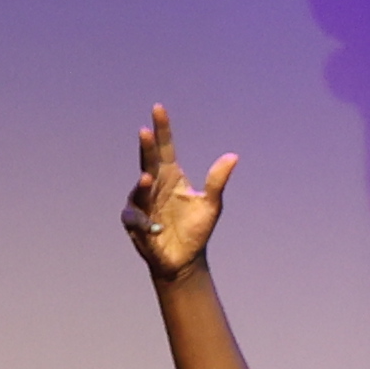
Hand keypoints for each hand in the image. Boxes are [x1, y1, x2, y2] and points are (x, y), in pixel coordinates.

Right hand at [125, 105, 234, 280]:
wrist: (186, 260)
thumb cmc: (196, 230)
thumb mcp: (212, 205)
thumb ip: (217, 180)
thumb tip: (233, 156)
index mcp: (172, 176)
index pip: (165, 147)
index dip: (162, 129)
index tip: (158, 108)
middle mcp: (154, 184)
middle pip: (149, 161)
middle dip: (146, 147)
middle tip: (145, 131)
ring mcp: (142, 203)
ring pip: (139, 190)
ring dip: (143, 185)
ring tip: (148, 178)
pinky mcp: (136, 223)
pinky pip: (136, 218)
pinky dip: (144, 221)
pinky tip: (155, 226)